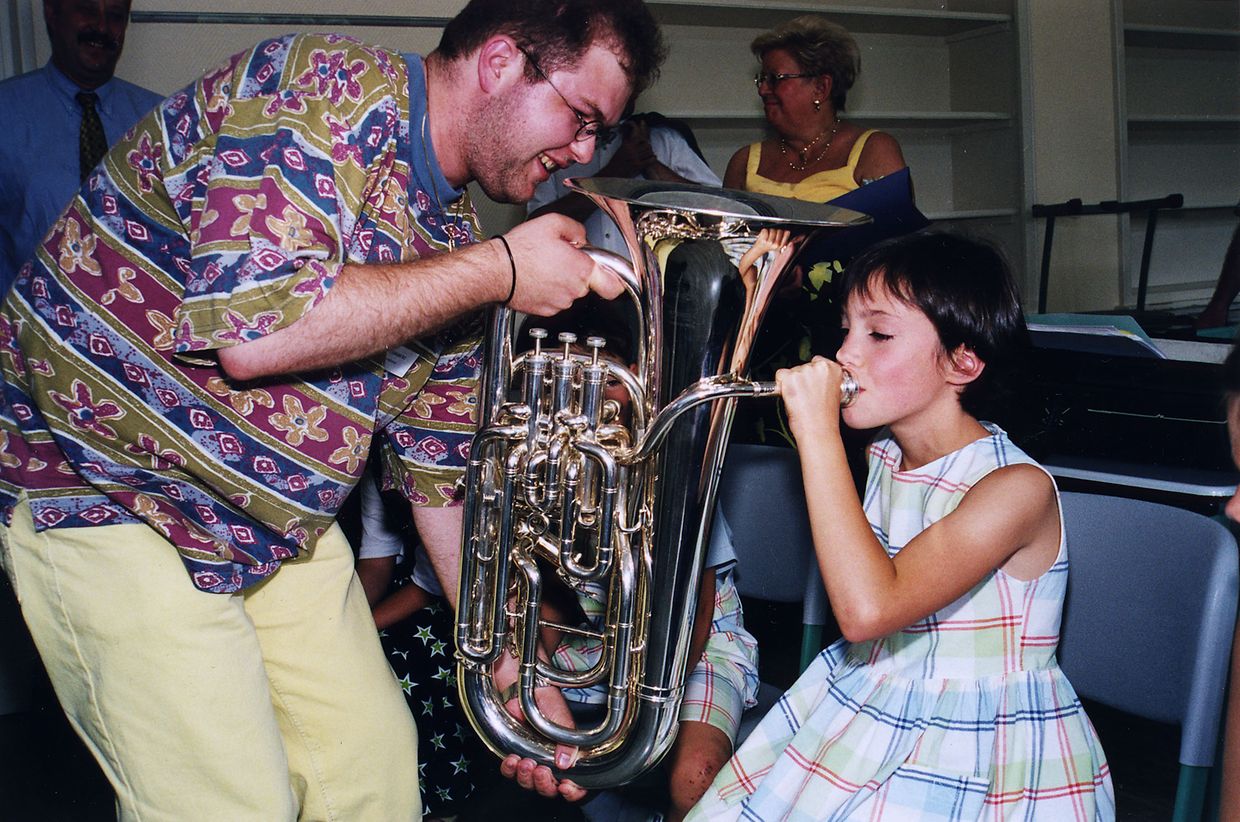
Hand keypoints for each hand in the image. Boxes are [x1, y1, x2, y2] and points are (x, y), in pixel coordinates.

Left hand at [492, 649, 587, 800]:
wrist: (518, 679)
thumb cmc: (542, 692)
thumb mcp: (559, 714)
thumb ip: (566, 738)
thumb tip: (567, 763)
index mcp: (566, 751)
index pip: (575, 782)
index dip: (574, 791)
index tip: (566, 787)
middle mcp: (548, 756)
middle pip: (549, 787)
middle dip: (545, 785)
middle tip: (542, 772)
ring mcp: (529, 755)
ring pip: (529, 783)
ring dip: (527, 778)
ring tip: (526, 763)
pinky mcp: (511, 750)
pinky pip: (509, 771)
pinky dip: (510, 770)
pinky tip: (512, 760)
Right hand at [503, 214, 622, 314]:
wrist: (497, 270)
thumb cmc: (520, 250)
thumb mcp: (553, 223)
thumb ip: (576, 230)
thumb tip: (581, 238)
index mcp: (582, 270)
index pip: (614, 285)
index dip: (616, 281)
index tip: (615, 277)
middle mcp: (574, 290)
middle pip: (587, 283)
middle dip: (577, 271)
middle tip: (561, 258)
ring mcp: (559, 303)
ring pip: (570, 292)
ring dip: (562, 280)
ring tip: (543, 266)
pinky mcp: (545, 310)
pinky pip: (554, 300)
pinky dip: (548, 290)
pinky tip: (536, 277)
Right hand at [601, 120, 655, 176]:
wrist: (612, 173)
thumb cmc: (615, 163)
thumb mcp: (620, 150)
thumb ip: (626, 143)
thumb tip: (630, 136)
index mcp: (626, 145)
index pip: (640, 138)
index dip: (644, 140)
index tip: (644, 142)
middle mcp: (631, 150)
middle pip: (646, 145)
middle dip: (649, 147)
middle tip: (649, 150)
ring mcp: (634, 158)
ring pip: (649, 152)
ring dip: (651, 153)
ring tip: (650, 154)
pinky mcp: (637, 166)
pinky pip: (649, 160)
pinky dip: (653, 159)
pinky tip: (653, 159)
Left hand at [775, 356, 845, 438]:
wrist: (818, 430)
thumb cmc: (824, 418)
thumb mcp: (830, 393)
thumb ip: (821, 381)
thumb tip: (808, 378)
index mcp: (834, 369)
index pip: (817, 362)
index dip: (810, 376)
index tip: (810, 385)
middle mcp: (820, 367)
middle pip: (802, 366)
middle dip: (800, 380)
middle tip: (806, 397)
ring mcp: (805, 371)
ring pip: (791, 372)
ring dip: (791, 384)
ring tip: (800, 400)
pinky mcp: (790, 377)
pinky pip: (780, 376)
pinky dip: (780, 386)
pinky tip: (791, 398)